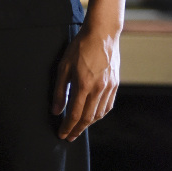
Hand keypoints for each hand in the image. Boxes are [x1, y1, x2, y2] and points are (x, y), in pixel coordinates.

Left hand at [52, 26, 119, 140]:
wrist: (102, 34)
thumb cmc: (80, 47)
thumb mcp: (63, 67)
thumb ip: (60, 90)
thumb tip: (56, 110)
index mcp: (84, 85)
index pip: (75, 115)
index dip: (68, 127)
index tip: (62, 135)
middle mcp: (98, 90)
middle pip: (88, 118)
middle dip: (77, 130)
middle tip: (69, 136)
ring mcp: (109, 87)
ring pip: (99, 114)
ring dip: (89, 124)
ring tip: (79, 127)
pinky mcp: (115, 84)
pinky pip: (108, 106)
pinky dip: (100, 114)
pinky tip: (94, 115)